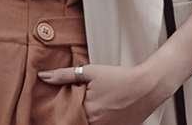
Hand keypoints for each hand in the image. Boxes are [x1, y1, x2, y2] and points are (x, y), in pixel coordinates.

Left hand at [38, 62, 172, 124]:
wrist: (147, 86)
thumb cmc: (120, 77)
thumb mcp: (91, 72)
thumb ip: (65, 75)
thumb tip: (43, 77)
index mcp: (87, 111)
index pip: (66, 116)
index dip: (63, 110)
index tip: (60, 106)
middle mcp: (96, 124)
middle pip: (78, 122)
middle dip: (74, 114)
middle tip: (79, 103)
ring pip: (89, 124)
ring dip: (87, 117)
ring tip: (94, 105)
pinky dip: (99, 120)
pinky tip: (104, 110)